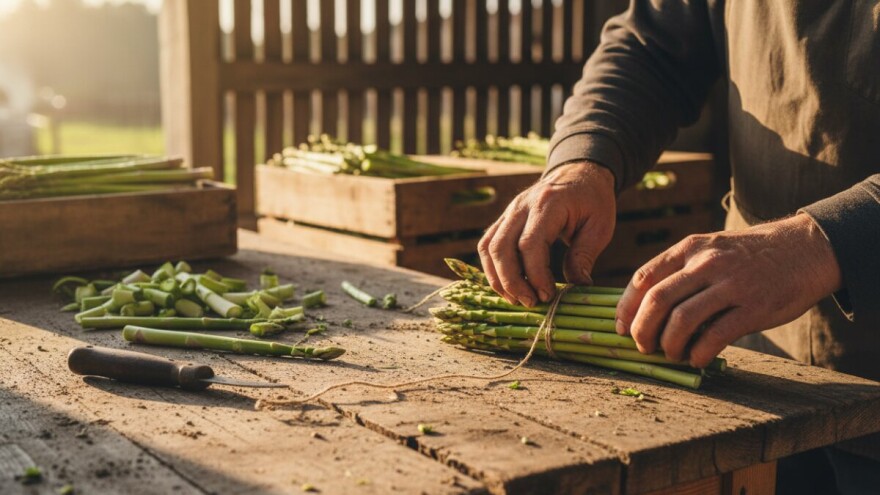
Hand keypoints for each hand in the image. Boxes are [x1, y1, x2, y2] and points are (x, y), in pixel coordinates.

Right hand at [478, 161, 615, 306]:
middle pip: (502, 247)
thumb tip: (577, 287)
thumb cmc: (593, 201)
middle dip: (512, 281)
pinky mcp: (504, 219)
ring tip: (517, 298)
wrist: (579, 173)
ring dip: (498, 278)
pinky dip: (492, 268)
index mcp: (549, 204)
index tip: (547, 295)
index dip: (535, 275)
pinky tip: (507, 285)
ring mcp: (509, 211)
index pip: (529, 244)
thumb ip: (584, 256)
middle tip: (531, 303)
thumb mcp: (600, 227)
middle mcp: (522, 205)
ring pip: (488, 247)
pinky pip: (488, 244)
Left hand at [615, 213, 842, 367]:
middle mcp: (706, 263)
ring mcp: (730, 285)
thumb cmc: (748, 255)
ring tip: (671, 354)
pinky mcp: (753, 307)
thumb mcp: (709, 248)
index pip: (643, 278)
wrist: (805, 249)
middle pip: (657, 300)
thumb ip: (679, 271)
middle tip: (643, 346)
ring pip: (682, 319)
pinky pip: (715, 336)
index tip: (621, 327)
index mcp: (689, 248)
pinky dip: (698, 353)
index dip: (625, 307)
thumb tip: (643, 308)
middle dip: (642, 330)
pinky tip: (696, 358)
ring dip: (669, 344)